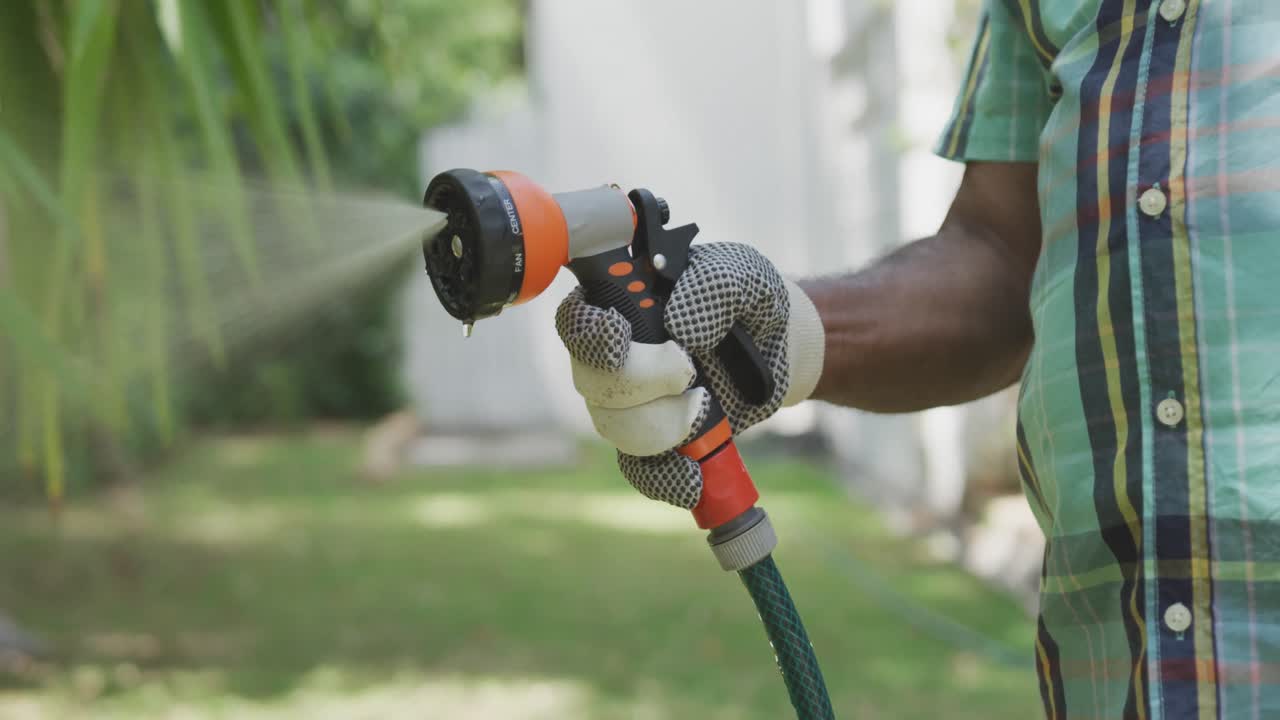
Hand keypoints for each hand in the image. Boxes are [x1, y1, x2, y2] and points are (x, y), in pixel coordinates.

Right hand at [555, 242, 824, 508]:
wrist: (780, 346)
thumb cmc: (750, 302)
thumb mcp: (744, 278)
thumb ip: (713, 288)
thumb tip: (679, 330)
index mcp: (624, 304)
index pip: (578, 321)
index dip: (587, 334)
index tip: (618, 337)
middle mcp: (615, 355)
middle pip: (592, 382)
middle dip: (641, 382)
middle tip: (689, 372)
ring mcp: (631, 400)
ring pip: (613, 427)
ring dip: (661, 424)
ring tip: (705, 406)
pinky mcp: (657, 438)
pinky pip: (640, 470)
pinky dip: (664, 478)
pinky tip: (693, 479)